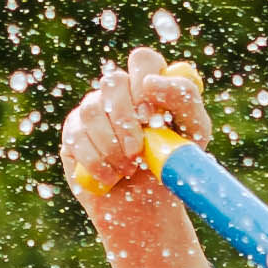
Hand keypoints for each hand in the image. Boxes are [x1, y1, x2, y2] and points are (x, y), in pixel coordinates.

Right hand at [60, 52, 212, 267]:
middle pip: (113, 81)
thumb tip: (153, 82)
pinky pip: (77, 137)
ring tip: (128, 169)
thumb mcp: (193, 133)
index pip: (143, 61)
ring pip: (93, 110)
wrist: (145, 207)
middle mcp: (122, 91)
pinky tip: (111, 177)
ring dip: (112, 146)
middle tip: (137, 150)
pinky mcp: (74, 131)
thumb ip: (184, 99)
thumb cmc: (173, 165)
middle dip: (125, 120)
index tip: (150, 114)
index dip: (143, 81)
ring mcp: (94, 108)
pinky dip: (97, 162)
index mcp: (152, 84)